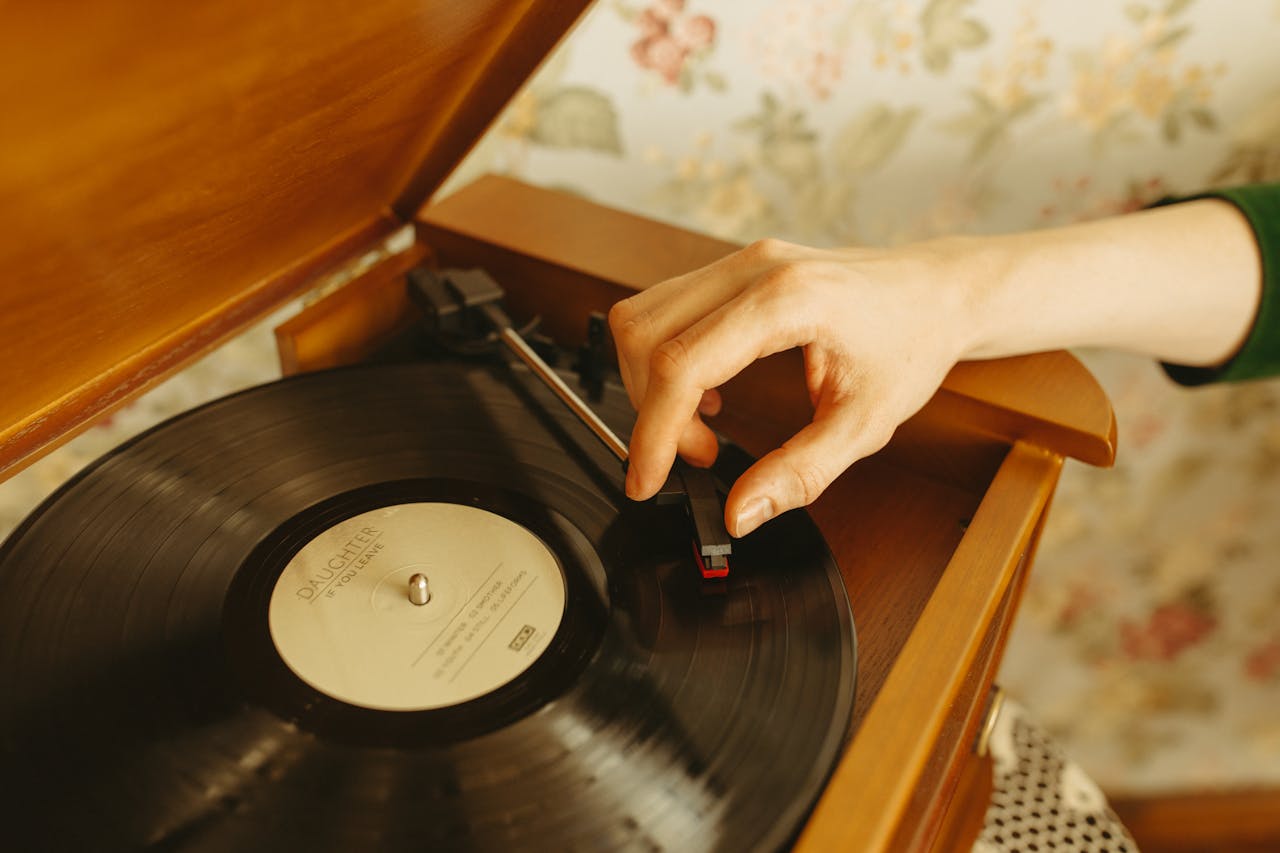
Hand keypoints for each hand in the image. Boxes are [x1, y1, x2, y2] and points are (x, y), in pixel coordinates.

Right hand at [609, 237, 974, 536]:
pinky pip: (666, 310)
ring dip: (654, 384)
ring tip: (704, 426)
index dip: (653, 432)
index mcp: (786, 299)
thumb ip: (800, 473)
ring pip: (643, 318)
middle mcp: (752, 268)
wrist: (939, 291)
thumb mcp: (866, 424)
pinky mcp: (734, 269)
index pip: (681, 364)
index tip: (646, 481)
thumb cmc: (913, 342)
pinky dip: (667, 359)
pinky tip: (710, 394)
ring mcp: (739, 262)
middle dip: (653, 411)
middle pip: (646, 337)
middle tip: (702, 454)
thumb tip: (740, 512)